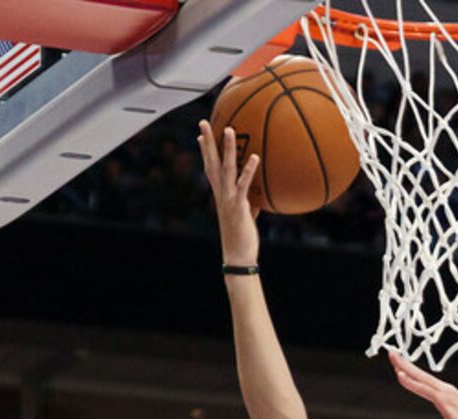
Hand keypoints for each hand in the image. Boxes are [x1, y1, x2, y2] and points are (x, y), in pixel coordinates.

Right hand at [197, 120, 260, 267]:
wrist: (238, 257)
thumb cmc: (242, 239)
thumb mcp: (245, 218)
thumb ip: (249, 205)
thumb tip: (256, 201)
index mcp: (221, 195)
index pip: (210, 169)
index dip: (205, 152)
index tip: (201, 135)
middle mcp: (221, 194)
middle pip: (211, 162)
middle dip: (208, 141)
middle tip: (203, 121)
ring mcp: (228, 199)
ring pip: (226, 169)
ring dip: (226, 149)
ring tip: (229, 128)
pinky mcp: (238, 207)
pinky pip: (243, 185)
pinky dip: (248, 171)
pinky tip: (254, 157)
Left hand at [388, 353, 457, 418]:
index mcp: (450, 396)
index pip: (427, 382)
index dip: (413, 373)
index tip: (400, 367)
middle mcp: (448, 391)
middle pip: (422, 375)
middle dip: (406, 364)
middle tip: (392, 353)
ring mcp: (446, 394)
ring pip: (421, 378)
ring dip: (405, 366)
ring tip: (392, 356)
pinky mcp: (443, 400)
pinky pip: (423, 388)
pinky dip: (411, 382)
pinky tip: (399, 375)